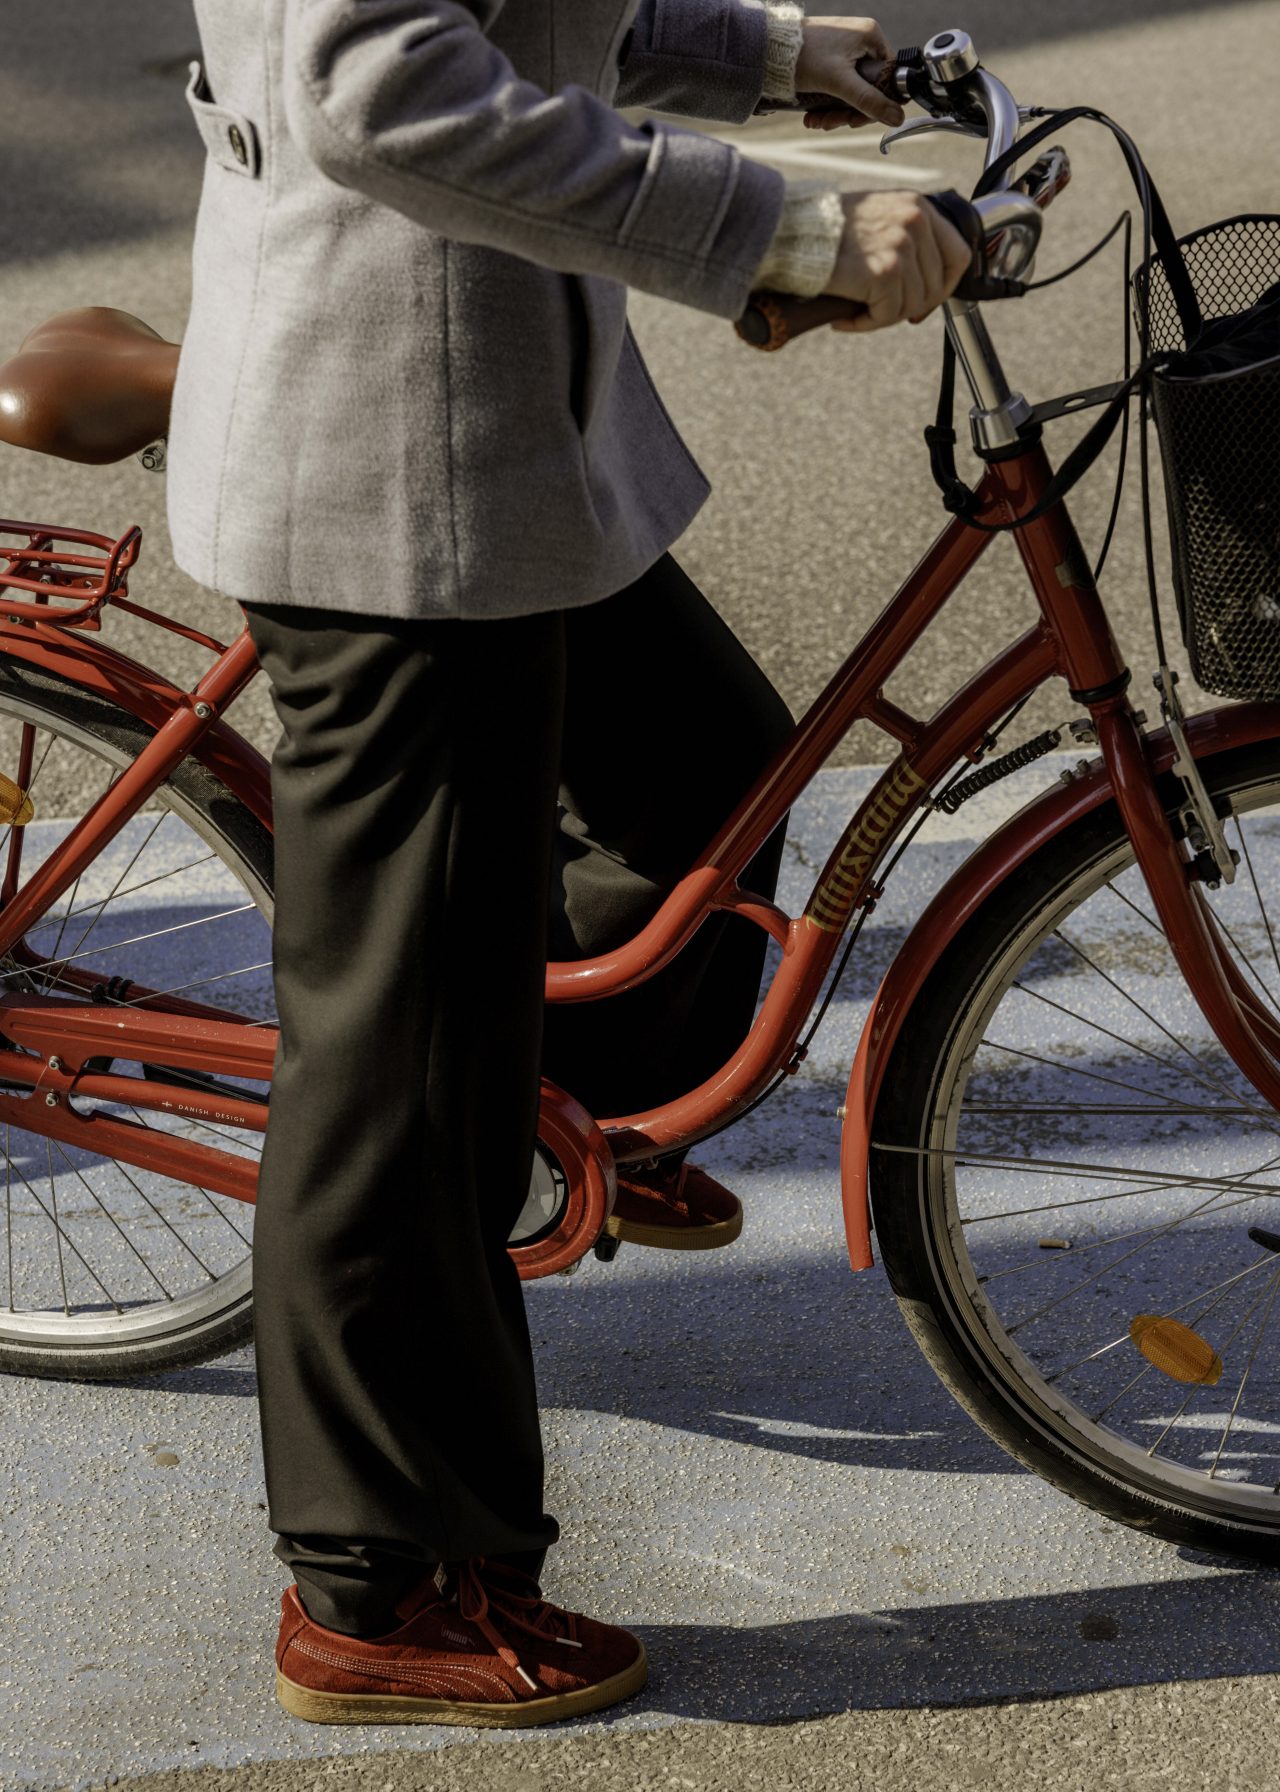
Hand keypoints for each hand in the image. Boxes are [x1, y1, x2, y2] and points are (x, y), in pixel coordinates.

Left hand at [792, 16, 904, 130]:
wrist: (770, 48)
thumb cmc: (804, 57)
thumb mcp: (840, 83)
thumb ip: (869, 101)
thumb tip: (898, 117)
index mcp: (872, 37)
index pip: (887, 79)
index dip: (875, 105)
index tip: (854, 121)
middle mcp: (863, 40)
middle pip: (868, 88)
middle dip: (848, 112)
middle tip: (829, 123)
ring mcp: (847, 48)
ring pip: (852, 91)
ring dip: (835, 112)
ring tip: (815, 121)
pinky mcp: (832, 57)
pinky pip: (839, 86)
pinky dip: (827, 103)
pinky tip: (812, 114)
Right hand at [823, 190, 971, 330]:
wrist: (792, 233)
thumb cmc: (825, 231)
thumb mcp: (878, 219)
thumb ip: (905, 241)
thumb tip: (924, 290)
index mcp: (918, 206)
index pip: (957, 254)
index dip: (944, 286)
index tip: (923, 302)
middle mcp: (915, 221)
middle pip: (935, 287)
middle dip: (908, 308)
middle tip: (879, 312)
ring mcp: (902, 246)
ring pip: (912, 304)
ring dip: (883, 316)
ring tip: (856, 311)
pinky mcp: (886, 272)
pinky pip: (887, 315)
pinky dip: (865, 324)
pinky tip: (845, 318)